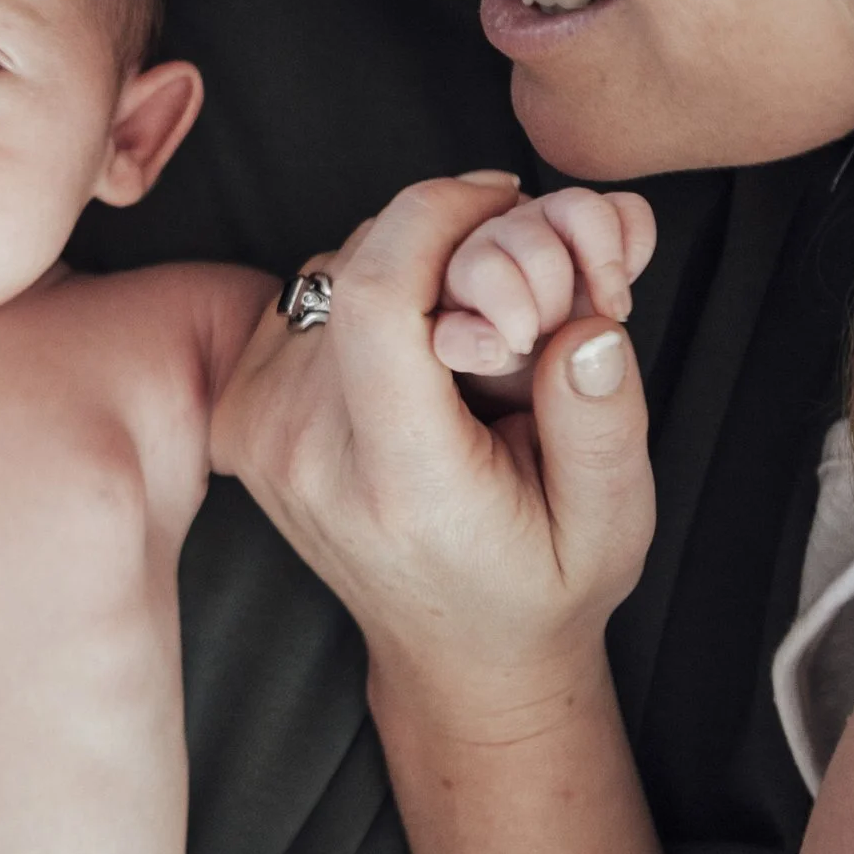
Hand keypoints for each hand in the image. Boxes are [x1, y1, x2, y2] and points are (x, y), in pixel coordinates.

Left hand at [213, 175, 654, 734]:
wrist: (455, 656)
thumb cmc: (540, 582)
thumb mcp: (612, 519)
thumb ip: (601, 418)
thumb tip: (587, 324)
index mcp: (396, 480)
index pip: (374, 296)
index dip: (438, 214)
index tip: (506, 198)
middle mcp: (303, 451)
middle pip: (358, 266)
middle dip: (448, 237)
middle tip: (521, 277)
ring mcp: (257, 430)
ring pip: (332, 269)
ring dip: (412, 263)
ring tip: (479, 325)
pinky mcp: (241, 410)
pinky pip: (309, 298)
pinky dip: (373, 289)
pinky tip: (427, 339)